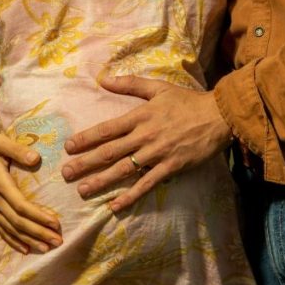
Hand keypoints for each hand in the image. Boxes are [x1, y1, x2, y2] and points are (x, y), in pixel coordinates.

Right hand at [0, 124, 62, 254]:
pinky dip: (13, 240)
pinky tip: (25, 249)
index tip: (56, 223)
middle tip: (59, 241)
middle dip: (39, 233)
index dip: (39, 216)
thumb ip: (18, 150)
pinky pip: (1, 228)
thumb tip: (36, 159)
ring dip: (30, 239)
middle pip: (18, 223)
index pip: (21, 206)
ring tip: (48, 248)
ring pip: (10, 229)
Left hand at [61, 76, 231, 211]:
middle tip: (66, 173)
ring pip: (124, 170)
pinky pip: (146, 184)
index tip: (68, 147)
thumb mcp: (158, 87)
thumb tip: (103, 78)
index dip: (86, 138)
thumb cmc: (187, 101)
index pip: (107, 129)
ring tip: (83, 190)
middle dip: (86, 163)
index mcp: (140, 116)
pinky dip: (130, 196)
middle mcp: (145, 136)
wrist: (218, 116)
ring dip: (102, 181)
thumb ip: (130, 84)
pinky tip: (115, 206)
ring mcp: (157, 153)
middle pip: (110, 151)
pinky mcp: (170, 167)